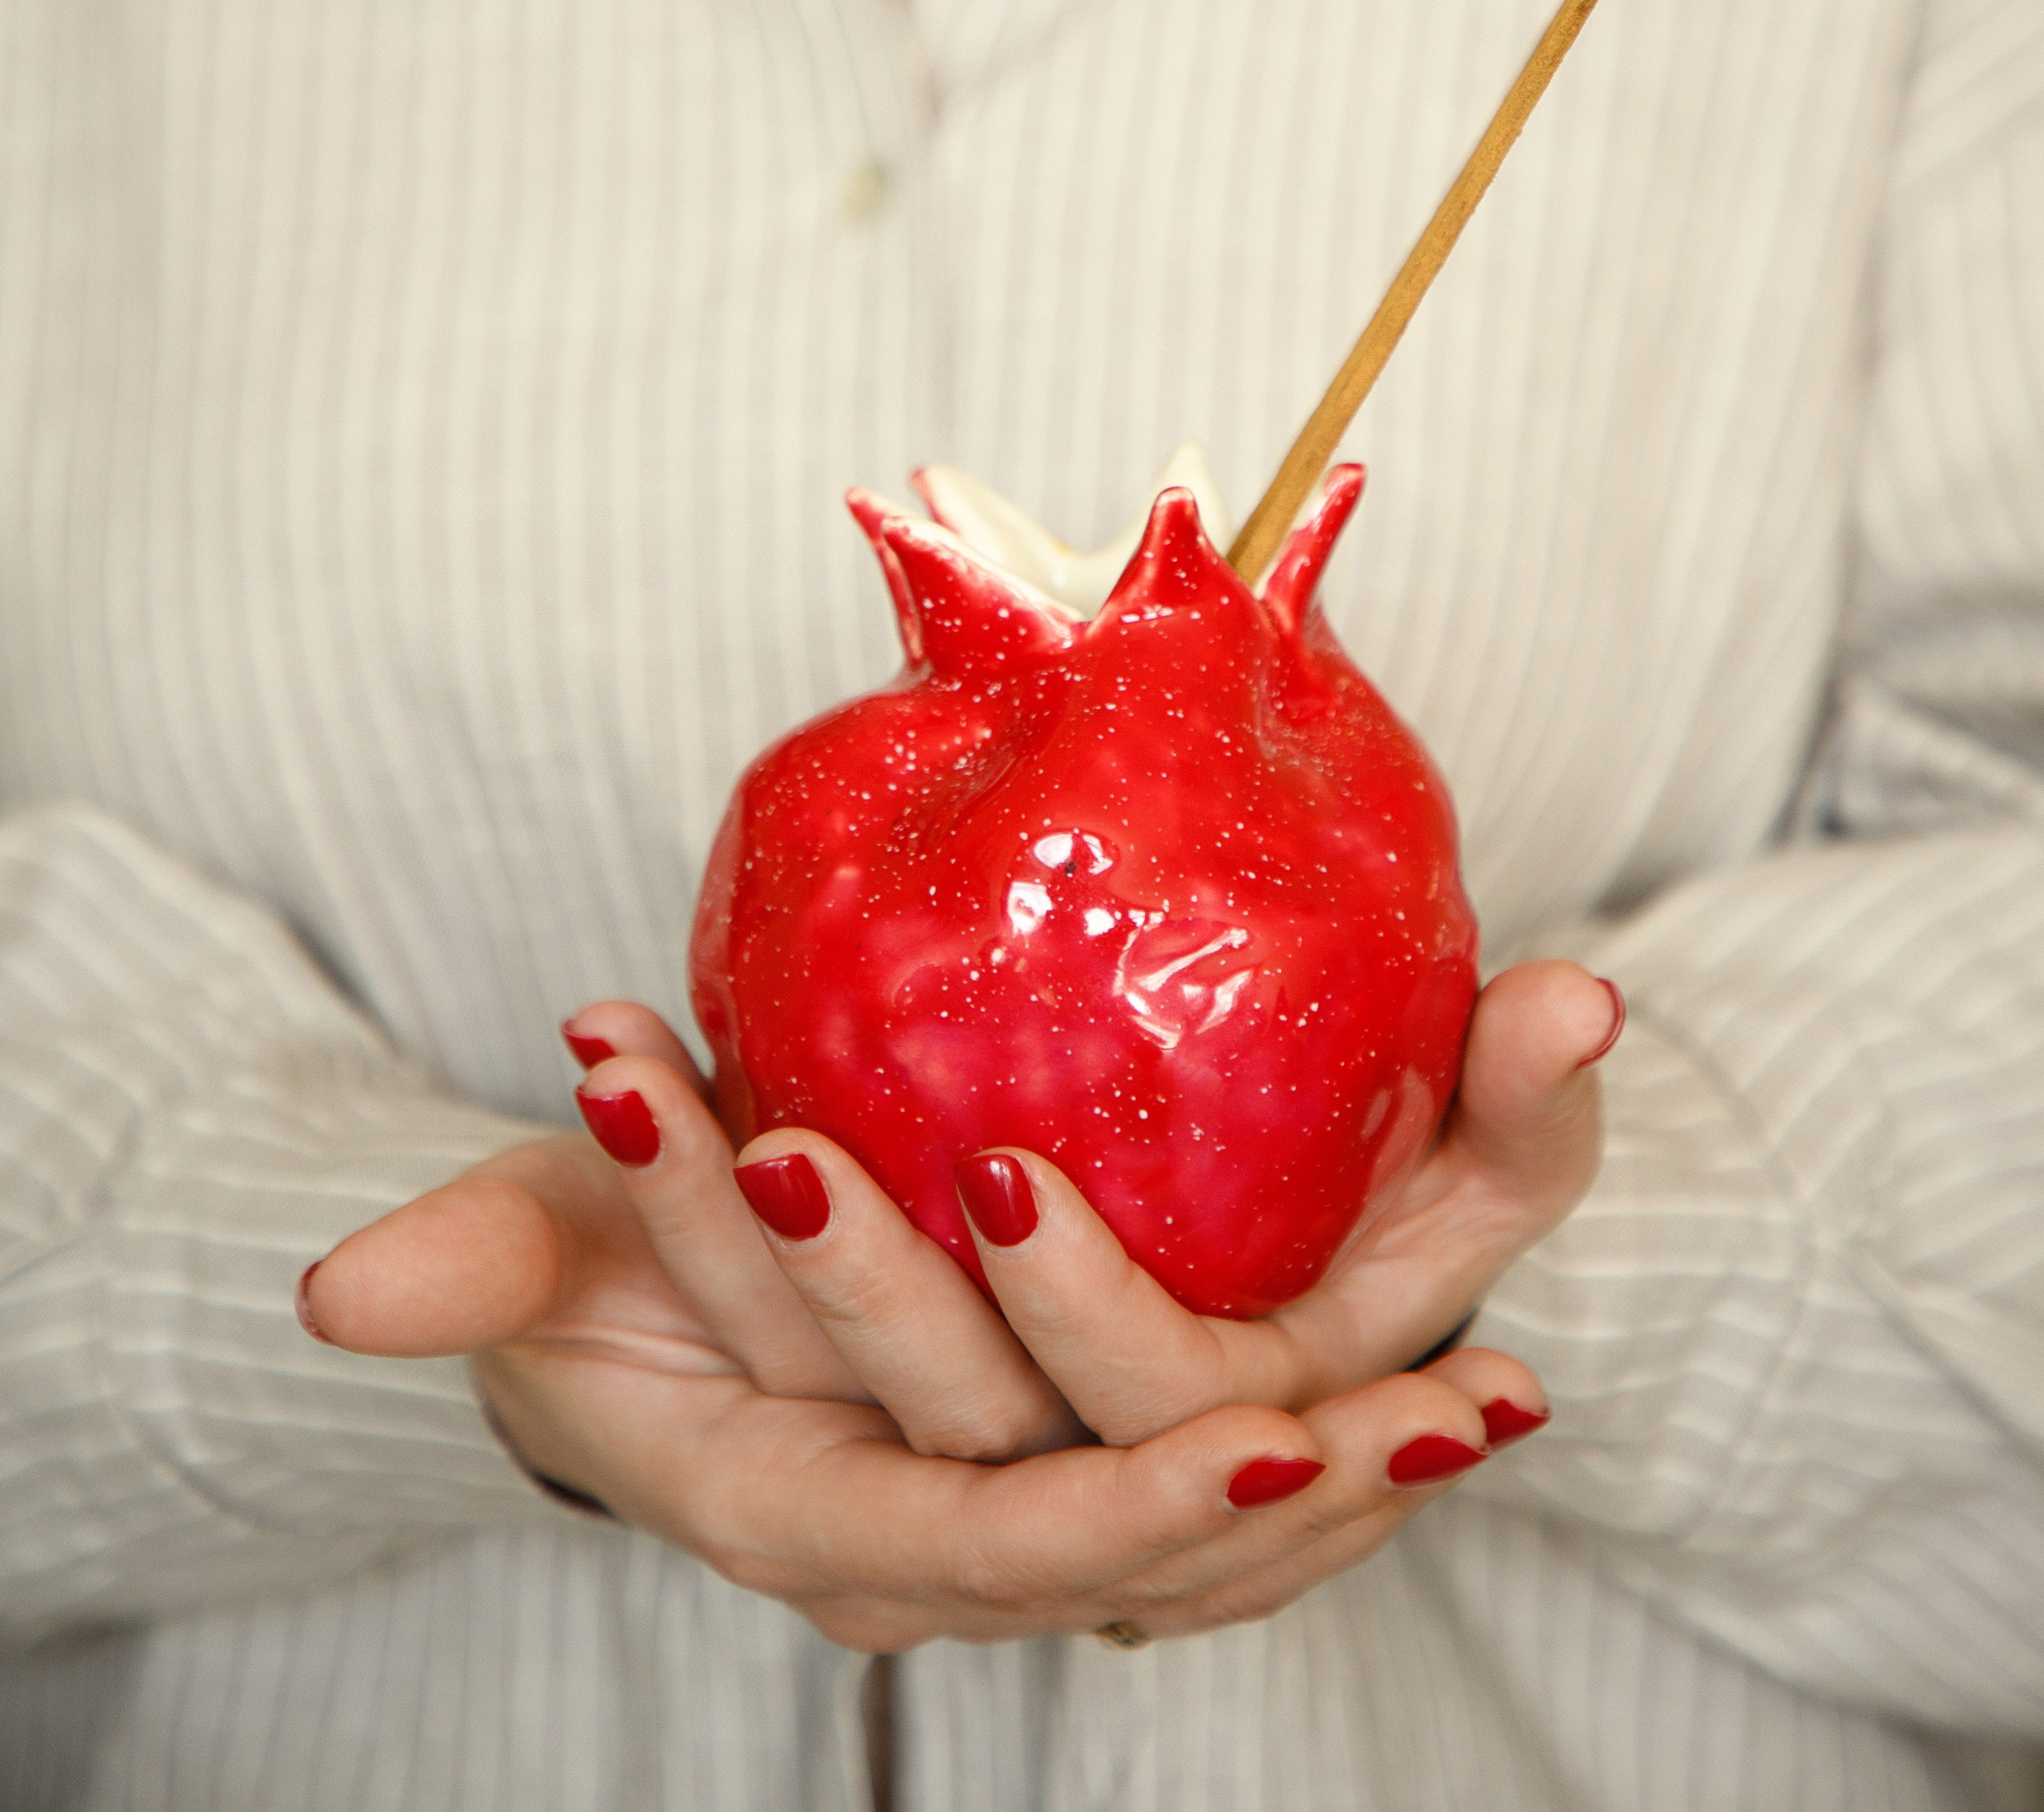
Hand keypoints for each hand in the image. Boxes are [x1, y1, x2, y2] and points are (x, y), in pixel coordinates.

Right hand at [300, 1010, 1553, 1646]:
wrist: (657, 1310)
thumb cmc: (607, 1268)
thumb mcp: (541, 1248)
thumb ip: (474, 1269)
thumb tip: (339, 1293)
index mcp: (831, 1518)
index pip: (1006, 1542)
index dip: (1134, 1502)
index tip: (1272, 1431)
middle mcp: (955, 1542)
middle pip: (1157, 1557)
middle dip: (1308, 1492)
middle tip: (1455, 1412)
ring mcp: (1039, 1500)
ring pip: (1232, 1532)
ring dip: (1379, 1466)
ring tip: (1512, 1400)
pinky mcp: (1100, 1446)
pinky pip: (1250, 1470)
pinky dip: (1371, 1432)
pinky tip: (1492, 1374)